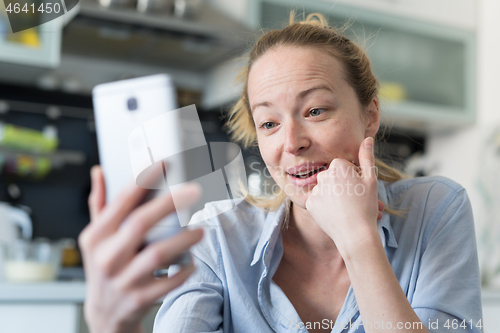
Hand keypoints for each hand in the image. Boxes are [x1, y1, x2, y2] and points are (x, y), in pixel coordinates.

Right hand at [79, 166, 202, 332]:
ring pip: (158, 253)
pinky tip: (193, 260)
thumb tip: (98, 172)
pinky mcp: (141, 297)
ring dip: (184, 239)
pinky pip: (169, 281)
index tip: (164, 164)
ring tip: (200, 230)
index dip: (143, 181)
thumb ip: (99, 204)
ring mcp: (124, 279)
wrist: (105, 313)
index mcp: (96, 237)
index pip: (120, 202)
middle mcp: (107, 257)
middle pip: (140, 223)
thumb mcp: (95, 238)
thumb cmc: (103, 268)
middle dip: (169, 203)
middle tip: (193, 191)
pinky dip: (184, 269)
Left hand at [305, 137, 380, 255]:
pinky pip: (318, 200)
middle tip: (353, 200)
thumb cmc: (366, 206)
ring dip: (333, 195)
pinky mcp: (309, 203)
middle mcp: (323, 175)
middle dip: (341, 185)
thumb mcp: (371, 179)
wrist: (355, 234)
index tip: (358, 188)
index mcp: (338, 166)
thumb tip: (367, 139)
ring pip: (325, 189)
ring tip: (346, 208)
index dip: (352, 176)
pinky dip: (325, 206)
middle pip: (332, 176)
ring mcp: (315, 190)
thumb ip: (366, 157)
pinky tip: (335, 213)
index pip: (342, 166)